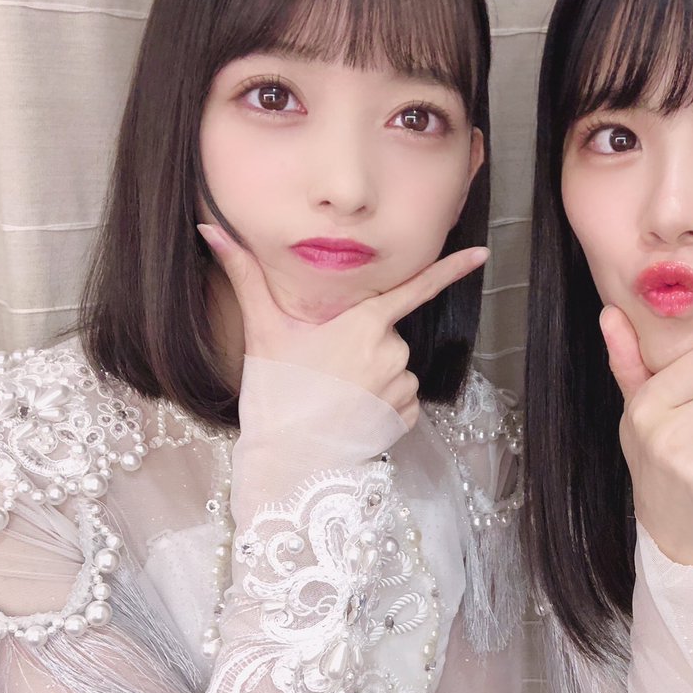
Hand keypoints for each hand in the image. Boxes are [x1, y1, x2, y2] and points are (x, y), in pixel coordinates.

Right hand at [199, 224, 487, 428]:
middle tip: (323, 369)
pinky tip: (351, 414)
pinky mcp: (406, 417)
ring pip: (393, 368)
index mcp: (363, 323)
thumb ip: (244, 276)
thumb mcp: (262, 330)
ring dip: (370, 376)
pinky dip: (380, 404)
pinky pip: (400, 399)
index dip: (451, 268)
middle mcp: (391, 350)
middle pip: (385, 334)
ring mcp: (401, 386)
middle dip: (360, 345)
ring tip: (334, 396)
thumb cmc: (274, 393)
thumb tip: (210, 230)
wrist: (289, 462)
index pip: (416, 287)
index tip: (483, 253)